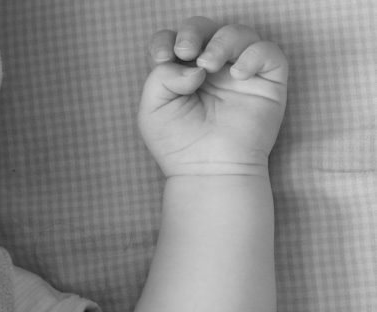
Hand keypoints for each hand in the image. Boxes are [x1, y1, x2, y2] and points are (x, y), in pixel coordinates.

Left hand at [139, 17, 287, 176]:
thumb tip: (194, 65)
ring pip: (238, 33)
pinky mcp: (267, 83)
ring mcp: (239, 74)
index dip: (167, 39)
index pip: (175, 39)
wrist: (209, 171)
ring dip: (221, 42)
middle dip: (193, 31)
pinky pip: (269, 52)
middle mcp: (211, 69)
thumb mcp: (153, 110)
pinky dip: (253, 55)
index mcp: (182, 73)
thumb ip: (161, 78)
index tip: (163, 57)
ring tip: (208, 66)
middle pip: (205, 28)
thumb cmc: (179, 144)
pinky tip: (237, 74)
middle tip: (186, 52)